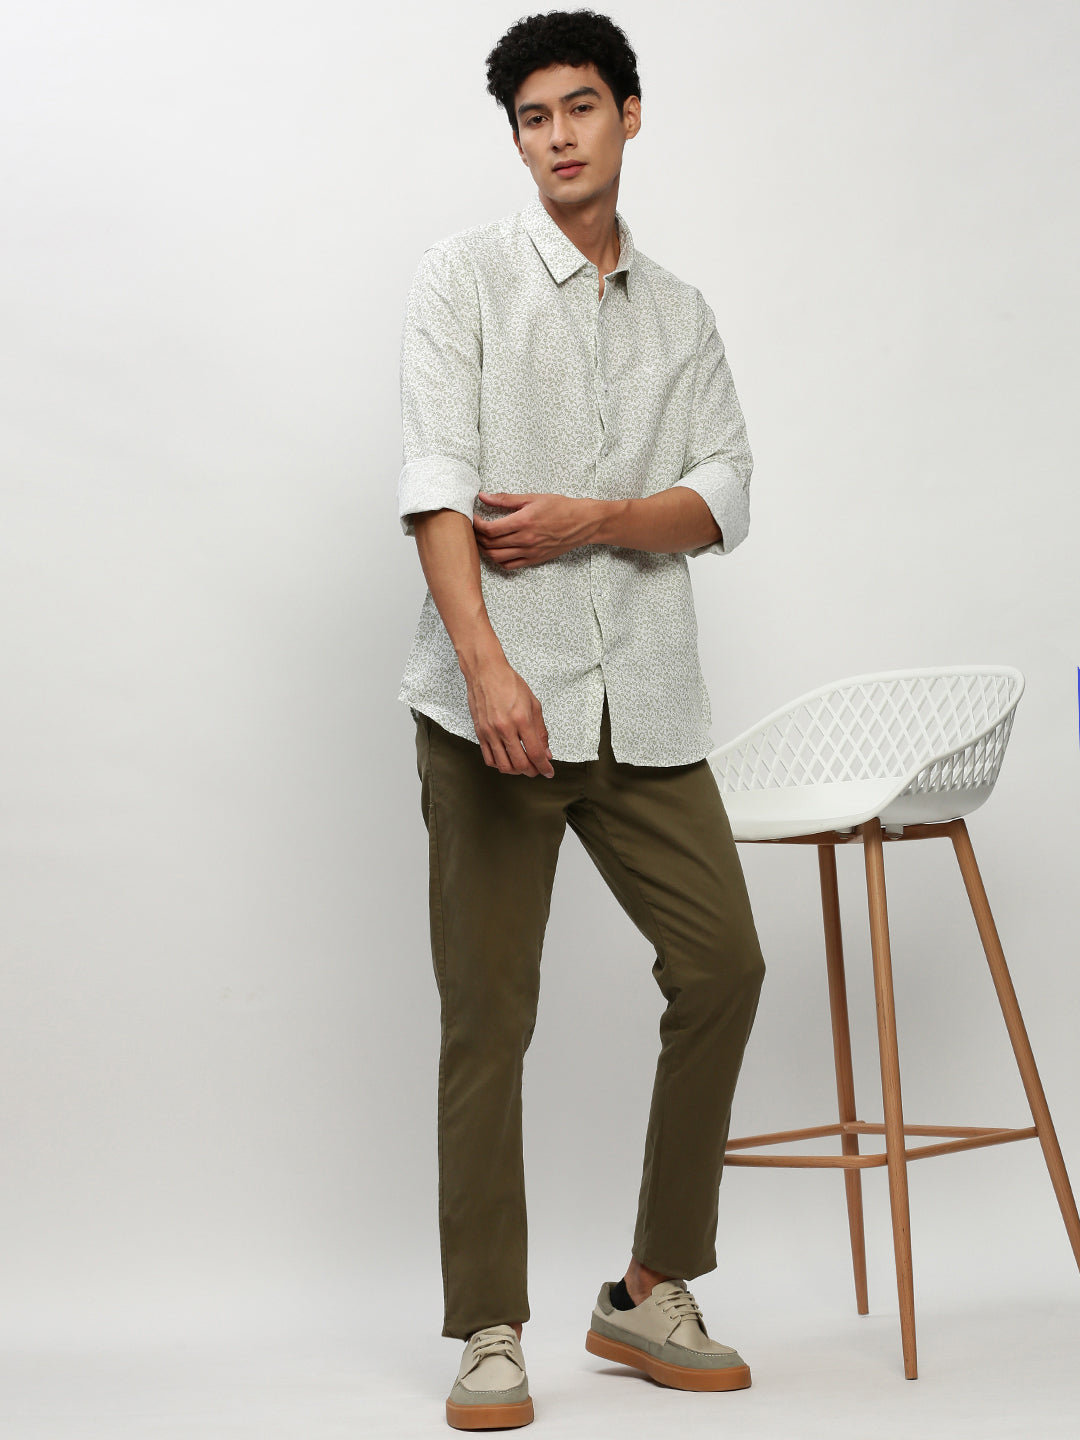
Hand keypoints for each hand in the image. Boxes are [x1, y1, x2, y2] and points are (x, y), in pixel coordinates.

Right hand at [462, 649, 554, 777]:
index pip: (535, 753)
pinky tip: (507, 761)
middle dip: (532, 772)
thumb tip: (546, 752)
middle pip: (520, 764)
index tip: (549, 772)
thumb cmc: (510, 684)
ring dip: (517, 771)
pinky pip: (489, 759)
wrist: (485, 672)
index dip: (544, 767)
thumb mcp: (534, 704)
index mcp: (522, 720)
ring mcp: (490, 732)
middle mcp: (505, 728)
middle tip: (537, 770)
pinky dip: (500, 765)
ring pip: (504, 765)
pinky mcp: (480, 733)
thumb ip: (541, 731)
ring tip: (523, 767)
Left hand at [474, 491, 599, 568]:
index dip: (477, 525)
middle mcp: (525, 539)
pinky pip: (510, 565)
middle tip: (475, 529)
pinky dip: (499, 560)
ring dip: (485, 550)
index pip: (491, 529)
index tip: (474, 518)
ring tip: (482, 540)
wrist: (582, 523)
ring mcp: (530, 552)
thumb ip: (506, 499)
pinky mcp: (535, 559)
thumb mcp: (532, 498)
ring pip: (497, 558)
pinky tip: (497, 551)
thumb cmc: (560, 507)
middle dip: (478, 537)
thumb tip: (484, 497)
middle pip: (491, 544)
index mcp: (524, 522)